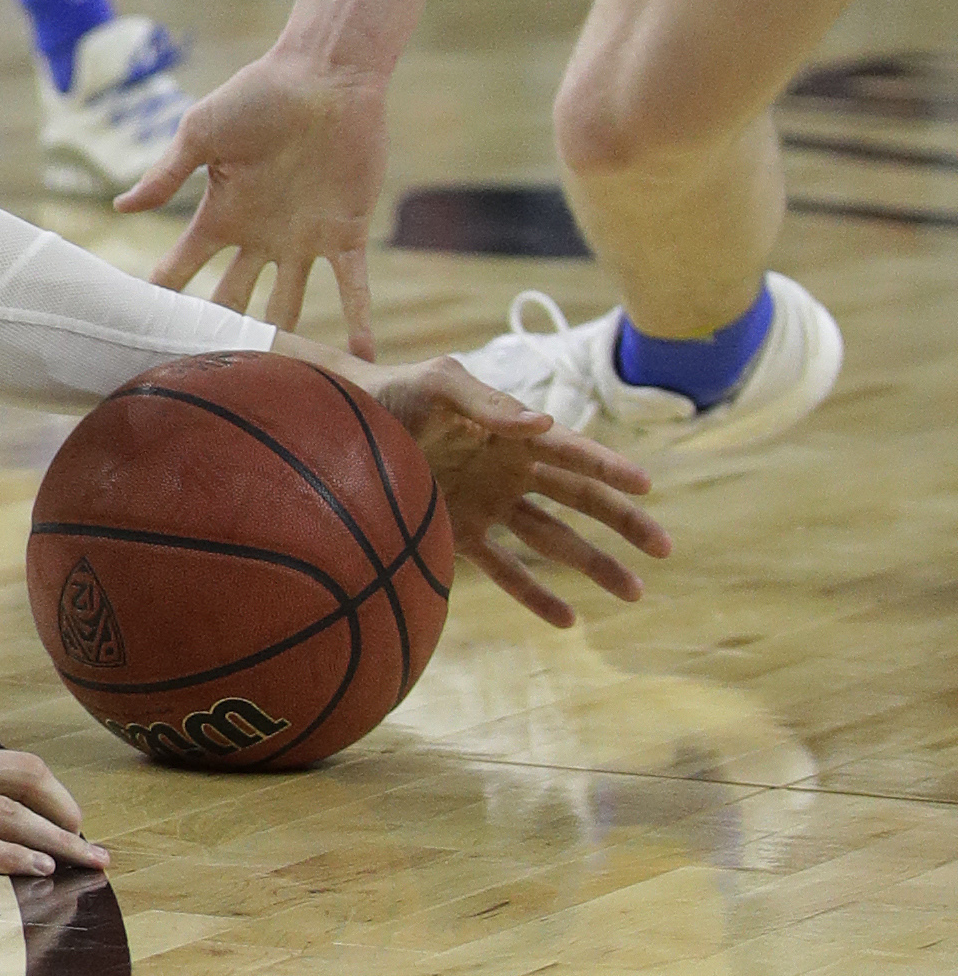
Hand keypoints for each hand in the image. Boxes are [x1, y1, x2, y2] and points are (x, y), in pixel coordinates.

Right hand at [117, 49, 388, 353]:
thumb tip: (121, 208)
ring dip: (287, 341)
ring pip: (289, 304)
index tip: (140, 334)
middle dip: (220, 334)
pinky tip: (362, 357)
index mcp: (220, 215)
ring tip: (279, 385)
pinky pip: (352, 286)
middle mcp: (258, 236)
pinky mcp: (345, 234)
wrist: (324, 77)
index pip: (182, 266)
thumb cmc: (257, 95)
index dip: (164, 297)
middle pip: (232, 299)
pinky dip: (357, 319)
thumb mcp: (201, 131)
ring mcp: (302, 240)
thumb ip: (167, 174)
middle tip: (206, 377)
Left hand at [349, 352, 671, 626]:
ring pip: (553, 540)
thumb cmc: (391, 393)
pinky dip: (534, 595)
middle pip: (578, 499)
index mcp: (510, 431)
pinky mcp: (457, 535)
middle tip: (665, 548)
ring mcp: (486, 505)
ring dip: (593, 564)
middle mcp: (507, 470)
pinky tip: (569, 620)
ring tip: (636, 592)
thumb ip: (487, 403)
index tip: (647, 485)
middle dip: (622, 522)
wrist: (339, 426)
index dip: (609, 467)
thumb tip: (545, 425)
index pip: (572, 452)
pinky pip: (504, 570)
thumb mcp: (438, 385)